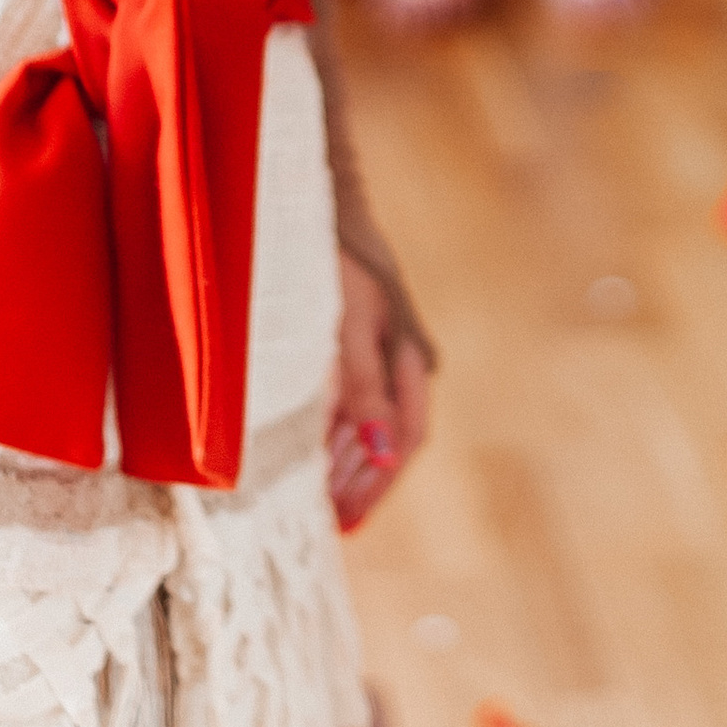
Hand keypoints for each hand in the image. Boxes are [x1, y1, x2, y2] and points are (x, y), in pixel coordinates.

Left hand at [329, 243, 432, 531]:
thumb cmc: (335, 259)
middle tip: (330, 524)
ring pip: (372, 426)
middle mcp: (404, 361)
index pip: (404, 438)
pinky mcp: (359, 347)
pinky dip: (338, 435)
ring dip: (349, 464)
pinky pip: (356, 405)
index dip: (377, 484)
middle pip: (389, 439)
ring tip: (320, 503)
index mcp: (410, 358)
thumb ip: (364, 389)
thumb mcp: (346, 323)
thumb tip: (383, 454)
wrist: (323, 202)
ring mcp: (383, 354)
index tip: (347, 522)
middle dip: (362, 482)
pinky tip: (316, 457)